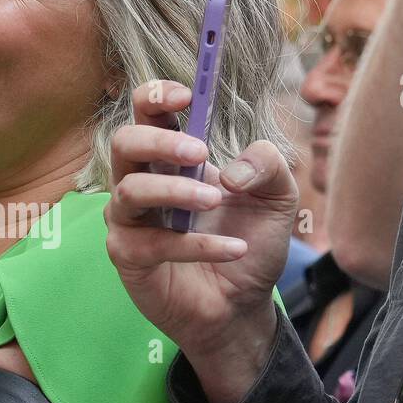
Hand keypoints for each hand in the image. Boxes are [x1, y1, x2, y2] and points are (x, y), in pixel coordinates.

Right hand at [104, 81, 298, 402]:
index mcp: (170, 159)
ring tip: (217, 202)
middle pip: (124, 143)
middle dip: (160, 142)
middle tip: (201, 152)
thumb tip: (236, 169)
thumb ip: (270, 166)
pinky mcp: (129, 259)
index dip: (156, 96)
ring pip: (130, 191)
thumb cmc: (249, 244)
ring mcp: (130, 222)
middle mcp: (141, 184)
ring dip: (176, 192)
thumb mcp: (277, 199)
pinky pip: (152, 244)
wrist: (243, 307)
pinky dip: (197, 245)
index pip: (146, 114)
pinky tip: (236, 251)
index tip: (186, 95)